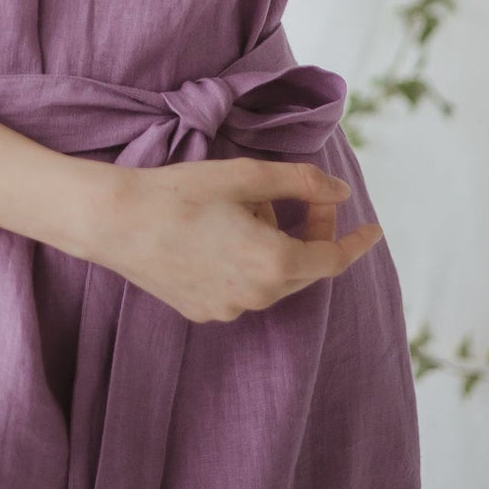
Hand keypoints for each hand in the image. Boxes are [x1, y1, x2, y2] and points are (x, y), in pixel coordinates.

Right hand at [88, 155, 383, 324]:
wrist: (115, 223)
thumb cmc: (180, 193)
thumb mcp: (246, 176)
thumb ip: (301, 182)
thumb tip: (341, 191)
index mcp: (274, 263)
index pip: (334, 259)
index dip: (356, 242)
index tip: (373, 229)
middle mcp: (257, 296)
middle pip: (305, 268)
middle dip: (313, 233)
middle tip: (303, 195)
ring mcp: (229, 310)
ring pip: (273, 278)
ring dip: (276, 247)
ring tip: (245, 210)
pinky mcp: (204, 312)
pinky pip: (243, 289)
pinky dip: (247, 264)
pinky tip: (220, 235)